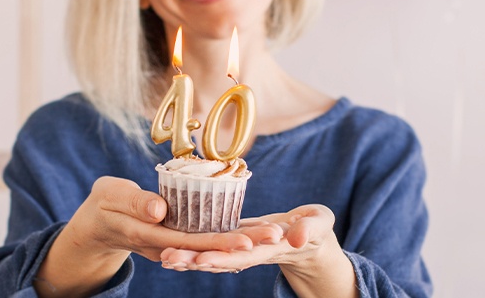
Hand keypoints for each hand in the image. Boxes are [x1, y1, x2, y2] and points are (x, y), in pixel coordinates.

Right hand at [66, 176, 282, 260]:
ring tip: (276, 234)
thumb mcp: (110, 196)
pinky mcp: (179, 237)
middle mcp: (166, 245)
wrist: (99, 222)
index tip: (247, 242)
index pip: (189, 243)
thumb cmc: (102, 204)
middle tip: (276, 236)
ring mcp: (174, 244)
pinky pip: (207, 238)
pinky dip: (231, 235)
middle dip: (243, 243)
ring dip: (243, 240)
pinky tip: (255, 232)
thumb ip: (133, 202)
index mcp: (149, 235)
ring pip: (212, 245)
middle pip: (209, 248)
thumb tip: (160, 210)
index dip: (219, 243)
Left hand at [160, 204, 337, 272]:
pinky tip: (174, 248)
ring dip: (189, 258)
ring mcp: (242, 249)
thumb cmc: (317, 228)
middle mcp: (252, 252)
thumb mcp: (319, 224)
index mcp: (271, 248)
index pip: (243, 256)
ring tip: (164, 258)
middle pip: (221, 259)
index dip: (222, 258)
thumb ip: (309, 229)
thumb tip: (296, 237)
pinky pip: (213, 247)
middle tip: (168, 258)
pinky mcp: (236, 241)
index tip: (200, 259)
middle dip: (195, 260)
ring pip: (213, 255)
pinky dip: (195, 249)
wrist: (312, 239)